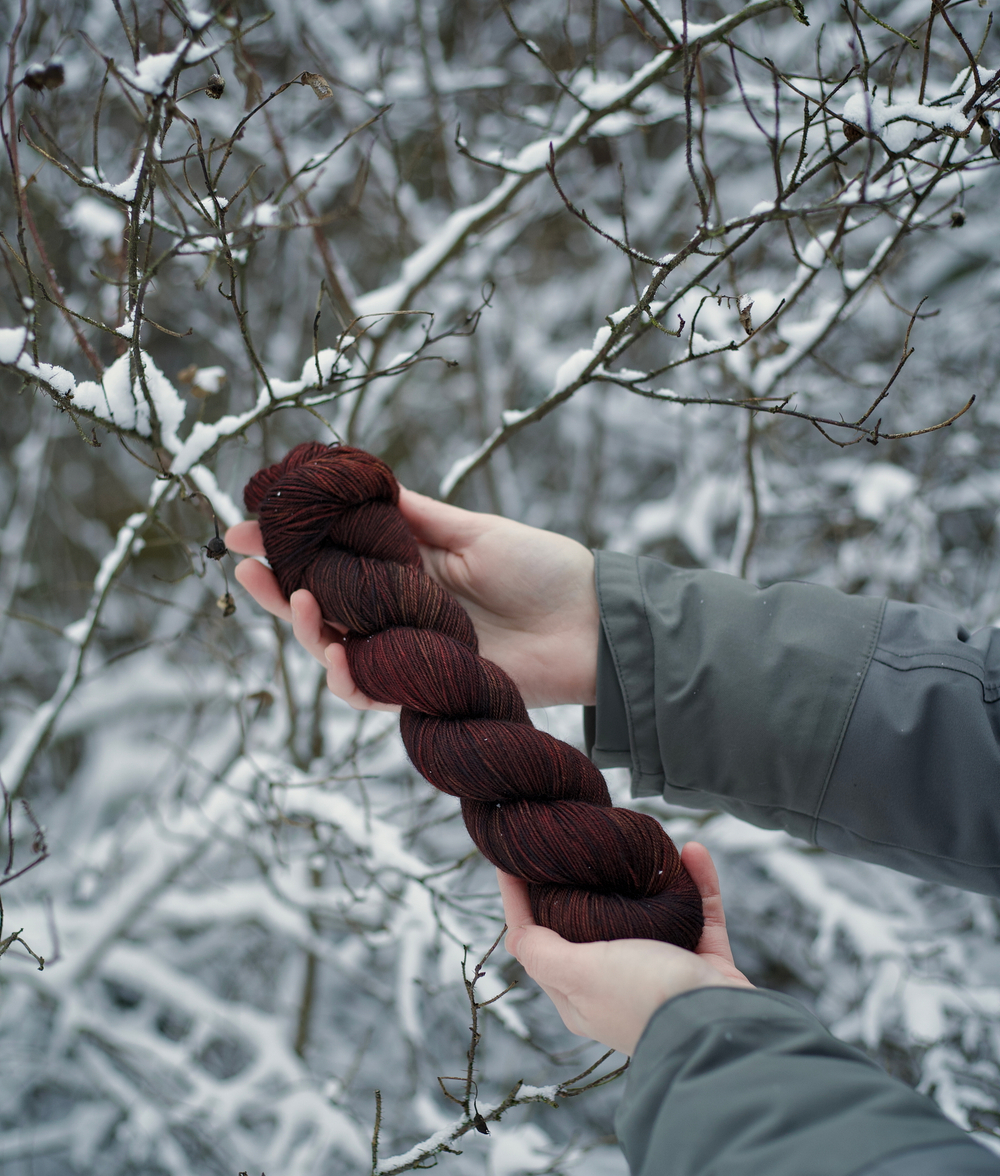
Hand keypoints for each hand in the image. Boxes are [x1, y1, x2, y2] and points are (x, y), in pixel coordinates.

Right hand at [226, 489, 598, 709]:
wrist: (592, 625)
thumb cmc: (542, 569)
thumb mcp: (474, 531)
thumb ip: (415, 518)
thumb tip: (359, 484)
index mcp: (405, 569)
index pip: (333, 558)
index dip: (287, 545)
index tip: (245, 524)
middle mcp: (397, 612)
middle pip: (320, 606)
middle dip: (276, 587)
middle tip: (246, 565)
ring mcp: (408, 652)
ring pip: (335, 649)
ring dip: (305, 630)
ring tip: (298, 599)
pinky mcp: (425, 688)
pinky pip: (371, 691)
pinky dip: (347, 677)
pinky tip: (337, 654)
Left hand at [499, 842, 751, 1055]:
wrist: (722, 1028)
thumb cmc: (644, 998)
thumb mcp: (580, 974)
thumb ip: (545, 954)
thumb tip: (517, 936)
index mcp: (579, 993)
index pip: (536, 941)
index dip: (518, 900)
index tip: (509, 857)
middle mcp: (617, 983)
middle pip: (592, 922)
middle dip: (585, 882)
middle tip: (575, 840)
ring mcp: (663, 973)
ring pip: (650, 912)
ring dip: (649, 877)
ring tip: (642, 843)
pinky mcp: (704, 964)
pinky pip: (699, 912)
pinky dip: (697, 882)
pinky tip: (693, 852)